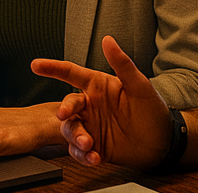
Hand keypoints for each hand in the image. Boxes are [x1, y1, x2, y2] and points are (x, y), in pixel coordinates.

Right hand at [30, 35, 169, 167]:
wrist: (162, 141)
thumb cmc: (152, 109)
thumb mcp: (139, 85)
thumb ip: (122, 63)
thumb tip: (108, 40)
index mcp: (98, 86)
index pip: (71, 74)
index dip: (53, 68)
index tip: (36, 65)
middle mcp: (90, 105)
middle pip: (67, 105)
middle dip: (64, 110)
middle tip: (64, 115)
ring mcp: (90, 126)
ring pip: (70, 130)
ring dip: (75, 137)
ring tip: (88, 144)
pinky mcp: (93, 146)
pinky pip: (79, 151)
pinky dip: (83, 155)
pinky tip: (94, 157)